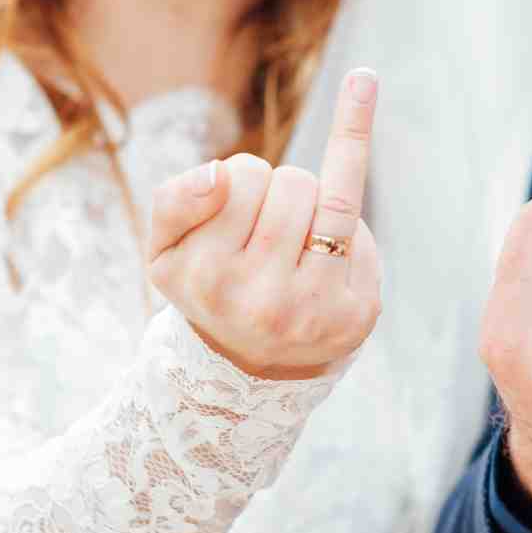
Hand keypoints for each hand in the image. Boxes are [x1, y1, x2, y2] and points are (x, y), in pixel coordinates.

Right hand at [147, 69, 382, 380]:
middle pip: (295, 182)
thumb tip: (218, 174)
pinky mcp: (359, 315)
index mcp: (209, 277)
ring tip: (298, 233)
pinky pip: (365, 237)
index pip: (245, 173)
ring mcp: (316, 311)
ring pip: (336, 203)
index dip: (245, 176)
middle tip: (268, 226)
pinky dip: (348, 232)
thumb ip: (174, 200)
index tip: (236, 206)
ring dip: (317, 202)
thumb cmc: (210, 284)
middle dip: (284, 189)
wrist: (251, 358)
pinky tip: (326, 258)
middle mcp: (262, 302)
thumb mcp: (166, 248)